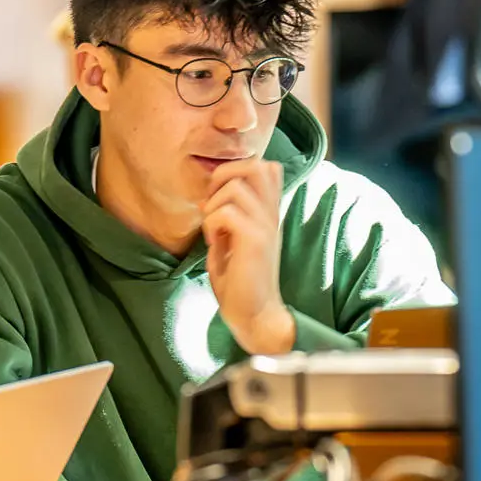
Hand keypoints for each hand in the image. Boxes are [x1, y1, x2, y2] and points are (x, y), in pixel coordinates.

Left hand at [201, 159, 295, 354]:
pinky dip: (212, 225)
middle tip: (213, 205)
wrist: (254, 315)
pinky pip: (226, 213)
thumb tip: (209, 195)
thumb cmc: (240, 282)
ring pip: (235, 187)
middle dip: (223, 176)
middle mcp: (271, 214)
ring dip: (214, 205)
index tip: (221, 197)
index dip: (238, 170)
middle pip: (254, 165)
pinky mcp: (255, 240)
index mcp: (268, 213)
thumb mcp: (235, 241)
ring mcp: (265, 225)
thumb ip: (230, 215)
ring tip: (214, 230)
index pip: (267, 167)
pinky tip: (214, 244)